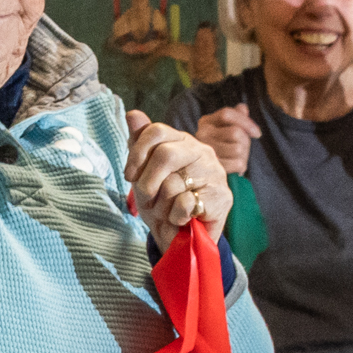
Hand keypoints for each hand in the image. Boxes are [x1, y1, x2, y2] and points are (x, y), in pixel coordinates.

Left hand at [125, 120, 227, 235]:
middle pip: (165, 154)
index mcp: (182, 141)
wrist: (180, 238)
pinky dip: (175, 217)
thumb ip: (140, 143)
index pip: (156, 131)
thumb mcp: (143, 174)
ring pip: (173, 184)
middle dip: (147, 183)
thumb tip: (132, 113)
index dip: (137, 154)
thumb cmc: (161, 203)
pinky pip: (185, 204)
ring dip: (161, 206)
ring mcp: (215, 173)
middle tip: (148, 199)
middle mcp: (201, 152)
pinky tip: (182, 219)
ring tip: (167, 211)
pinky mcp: (222, 197)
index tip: (130, 176)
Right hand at [195, 102, 257, 174]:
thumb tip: (242, 108)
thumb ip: (236, 118)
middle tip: (242, 151)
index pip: (227, 114)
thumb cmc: (223, 150)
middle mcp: (200, 135)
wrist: (207, 176)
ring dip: (244, 155)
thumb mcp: (228, 131)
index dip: (246, 122)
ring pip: (238, 148)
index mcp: (205, 122)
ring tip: (237, 159)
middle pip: (235, 133)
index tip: (257, 134)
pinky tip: (235, 168)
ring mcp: (204, 153)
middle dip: (246, 142)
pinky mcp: (211, 169)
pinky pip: (238, 163)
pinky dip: (241, 167)